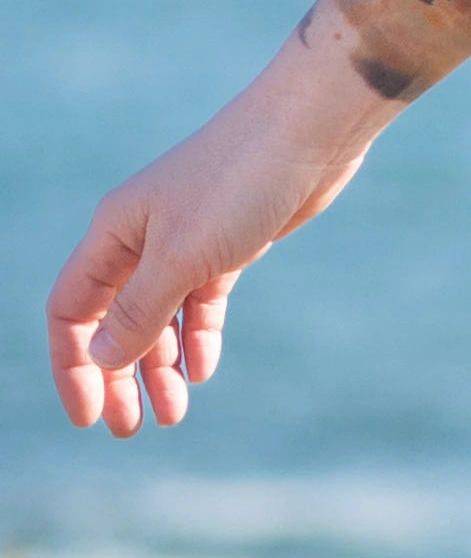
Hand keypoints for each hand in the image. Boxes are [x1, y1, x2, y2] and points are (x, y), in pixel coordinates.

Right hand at [45, 30, 397, 436]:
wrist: (312, 129)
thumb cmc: (241, 182)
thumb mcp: (182, 257)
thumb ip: (139, 311)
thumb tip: (102, 359)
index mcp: (112, 234)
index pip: (72, 312)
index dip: (73, 366)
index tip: (89, 416)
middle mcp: (141, 237)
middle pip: (115, 321)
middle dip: (118, 377)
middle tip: (130, 428)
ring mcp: (187, 239)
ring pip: (161, 315)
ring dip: (162, 364)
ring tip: (173, 414)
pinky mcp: (232, 242)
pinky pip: (202, 299)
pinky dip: (199, 334)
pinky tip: (203, 370)